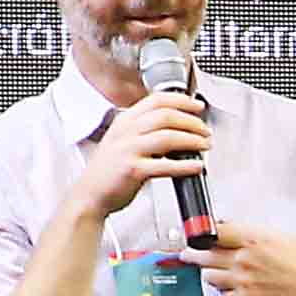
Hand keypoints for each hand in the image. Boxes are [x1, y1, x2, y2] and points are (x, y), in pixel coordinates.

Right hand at [75, 85, 211, 216]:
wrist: (90, 195)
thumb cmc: (108, 171)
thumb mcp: (121, 141)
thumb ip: (143, 131)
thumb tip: (176, 129)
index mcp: (124, 121)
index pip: (156, 100)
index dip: (181, 101)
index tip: (197, 106)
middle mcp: (126, 132)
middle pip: (166, 116)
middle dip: (191, 121)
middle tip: (205, 130)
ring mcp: (129, 150)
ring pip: (168, 137)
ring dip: (192, 140)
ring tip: (204, 145)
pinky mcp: (133, 170)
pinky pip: (165, 165)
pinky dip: (185, 165)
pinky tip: (196, 166)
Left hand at [171, 220, 295, 295]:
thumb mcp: (277, 236)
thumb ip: (250, 232)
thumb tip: (226, 227)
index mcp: (252, 238)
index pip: (214, 232)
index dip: (201, 234)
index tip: (193, 236)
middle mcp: (244, 258)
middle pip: (205, 254)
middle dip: (193, 254)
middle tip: (187, 254)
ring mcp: (242, 280)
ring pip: (209, 275)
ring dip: (209, 273)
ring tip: (212, 271)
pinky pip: (222, 294)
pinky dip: (225, 291)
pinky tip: (232, 287)